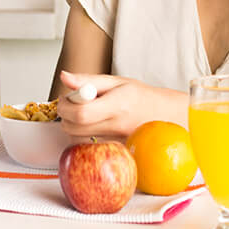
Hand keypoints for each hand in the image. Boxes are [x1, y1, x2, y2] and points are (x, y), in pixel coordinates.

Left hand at [57, 70, 186, 139]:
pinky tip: (91, 124)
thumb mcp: (115, 81)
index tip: (65, 97)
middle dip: (65, 114)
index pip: (82, 113)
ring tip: (84, 111)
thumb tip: (65, 77)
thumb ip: (87, 80)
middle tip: (71, 102)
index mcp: (117, 105)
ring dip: (72, 124)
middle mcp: (116, 127)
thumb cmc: (140, 96)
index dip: (66, 105)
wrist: (163, 116)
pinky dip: (82, 134)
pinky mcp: (113, 151)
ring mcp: (115, 142)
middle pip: (74, 128)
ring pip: (77, 138)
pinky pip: (87, 145)